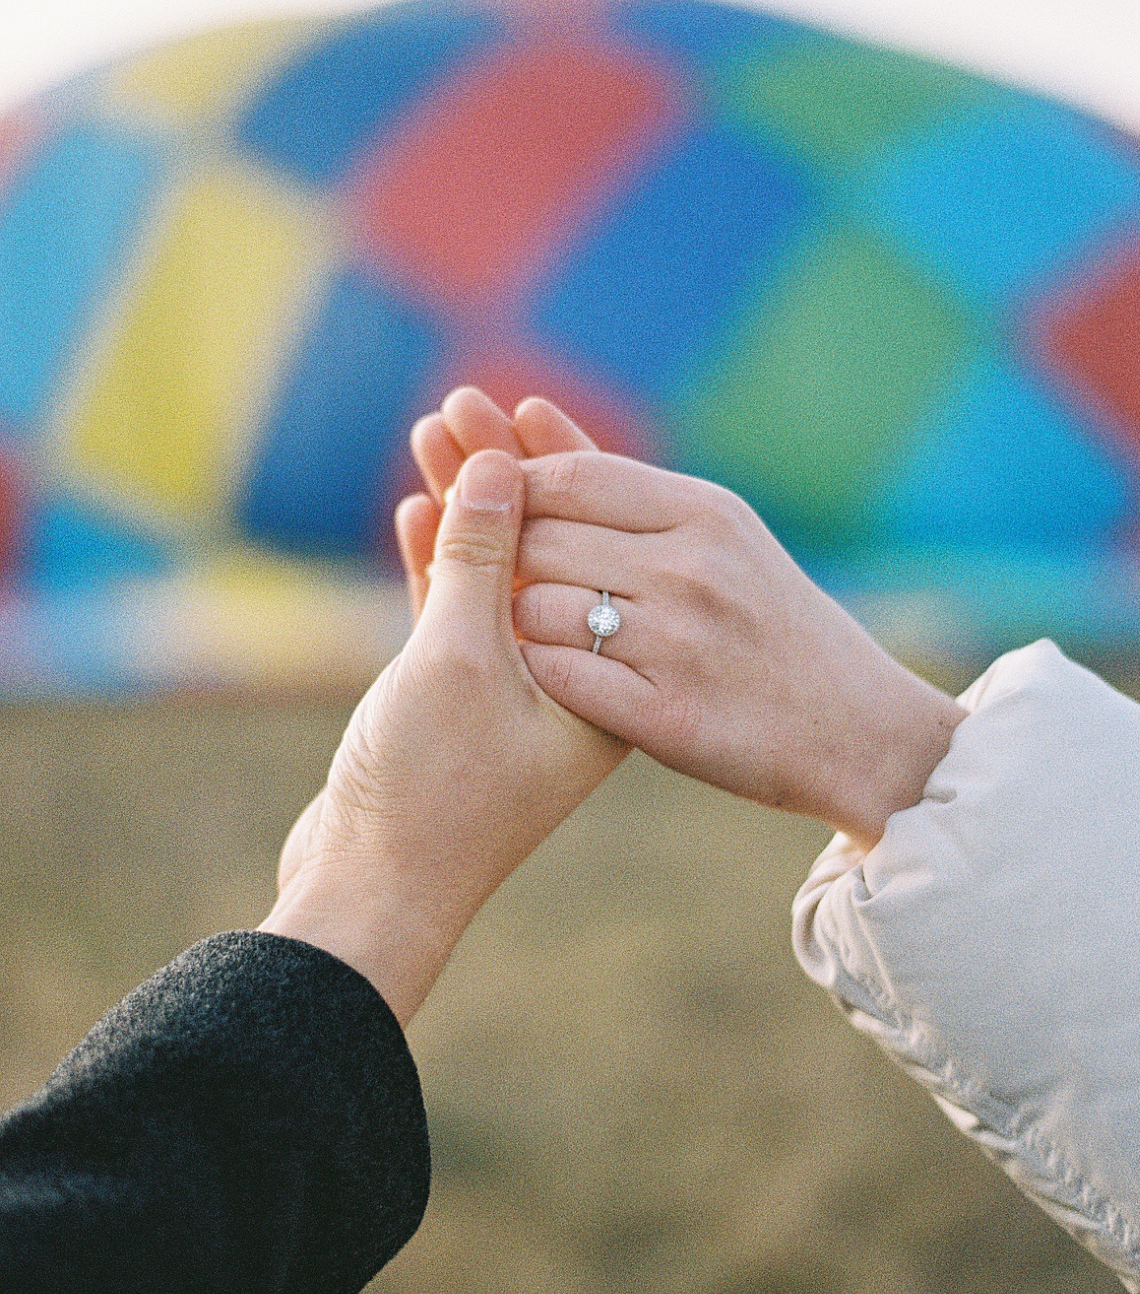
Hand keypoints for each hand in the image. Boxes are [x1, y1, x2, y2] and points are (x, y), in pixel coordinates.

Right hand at [274, 389, 592, 886]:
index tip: (519, 405)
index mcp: (613, 674)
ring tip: (430, 431)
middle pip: (551, 553)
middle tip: (461, 400)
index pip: (595, 550)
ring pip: (500, 579)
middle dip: (505, 477)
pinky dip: (439, 564)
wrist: (372, 893)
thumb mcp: (458, 659)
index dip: (554, 472)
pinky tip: (419, 509)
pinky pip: (460, 616)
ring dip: (465, 509)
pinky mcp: (465, 707)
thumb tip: (502, 465)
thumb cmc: (431, 791)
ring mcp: (522, 693)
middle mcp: (583, 680)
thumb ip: (484, 559)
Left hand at [403, 389, 965, 845]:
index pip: (568, 476)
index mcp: (707, 513)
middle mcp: (692, 570)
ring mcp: (680, 645)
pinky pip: (556, 679)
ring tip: (543, 637)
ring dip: (522, 626)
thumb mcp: (721, 536)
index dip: (515, 493)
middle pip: (540, 540)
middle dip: (510, 563)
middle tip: (515, 589)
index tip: (509, 523)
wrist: (860, 730)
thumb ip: (623, 487)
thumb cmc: (776, 625)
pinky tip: (560, 682)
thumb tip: (519, 407)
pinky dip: (543, 678)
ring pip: (538, 612)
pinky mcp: (667, 717)